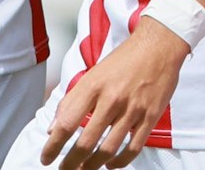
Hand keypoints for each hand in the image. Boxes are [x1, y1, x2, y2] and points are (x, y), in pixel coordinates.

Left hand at [40, 18, 188, 168]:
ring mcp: (132, 109)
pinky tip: (110, 164)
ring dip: (93, 165)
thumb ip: (71, 100)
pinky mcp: (150, 116)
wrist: (158, 46)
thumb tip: (52, 128)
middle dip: (71, 163)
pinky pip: (133, 148)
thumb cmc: (123, 60)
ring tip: (85, 169)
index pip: (66, 123)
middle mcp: (111, 98)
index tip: (46, 158)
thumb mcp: (92, 74)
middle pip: (85, 142)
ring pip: (108, 149)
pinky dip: (119, 162)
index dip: (53, 146)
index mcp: (93, 85)